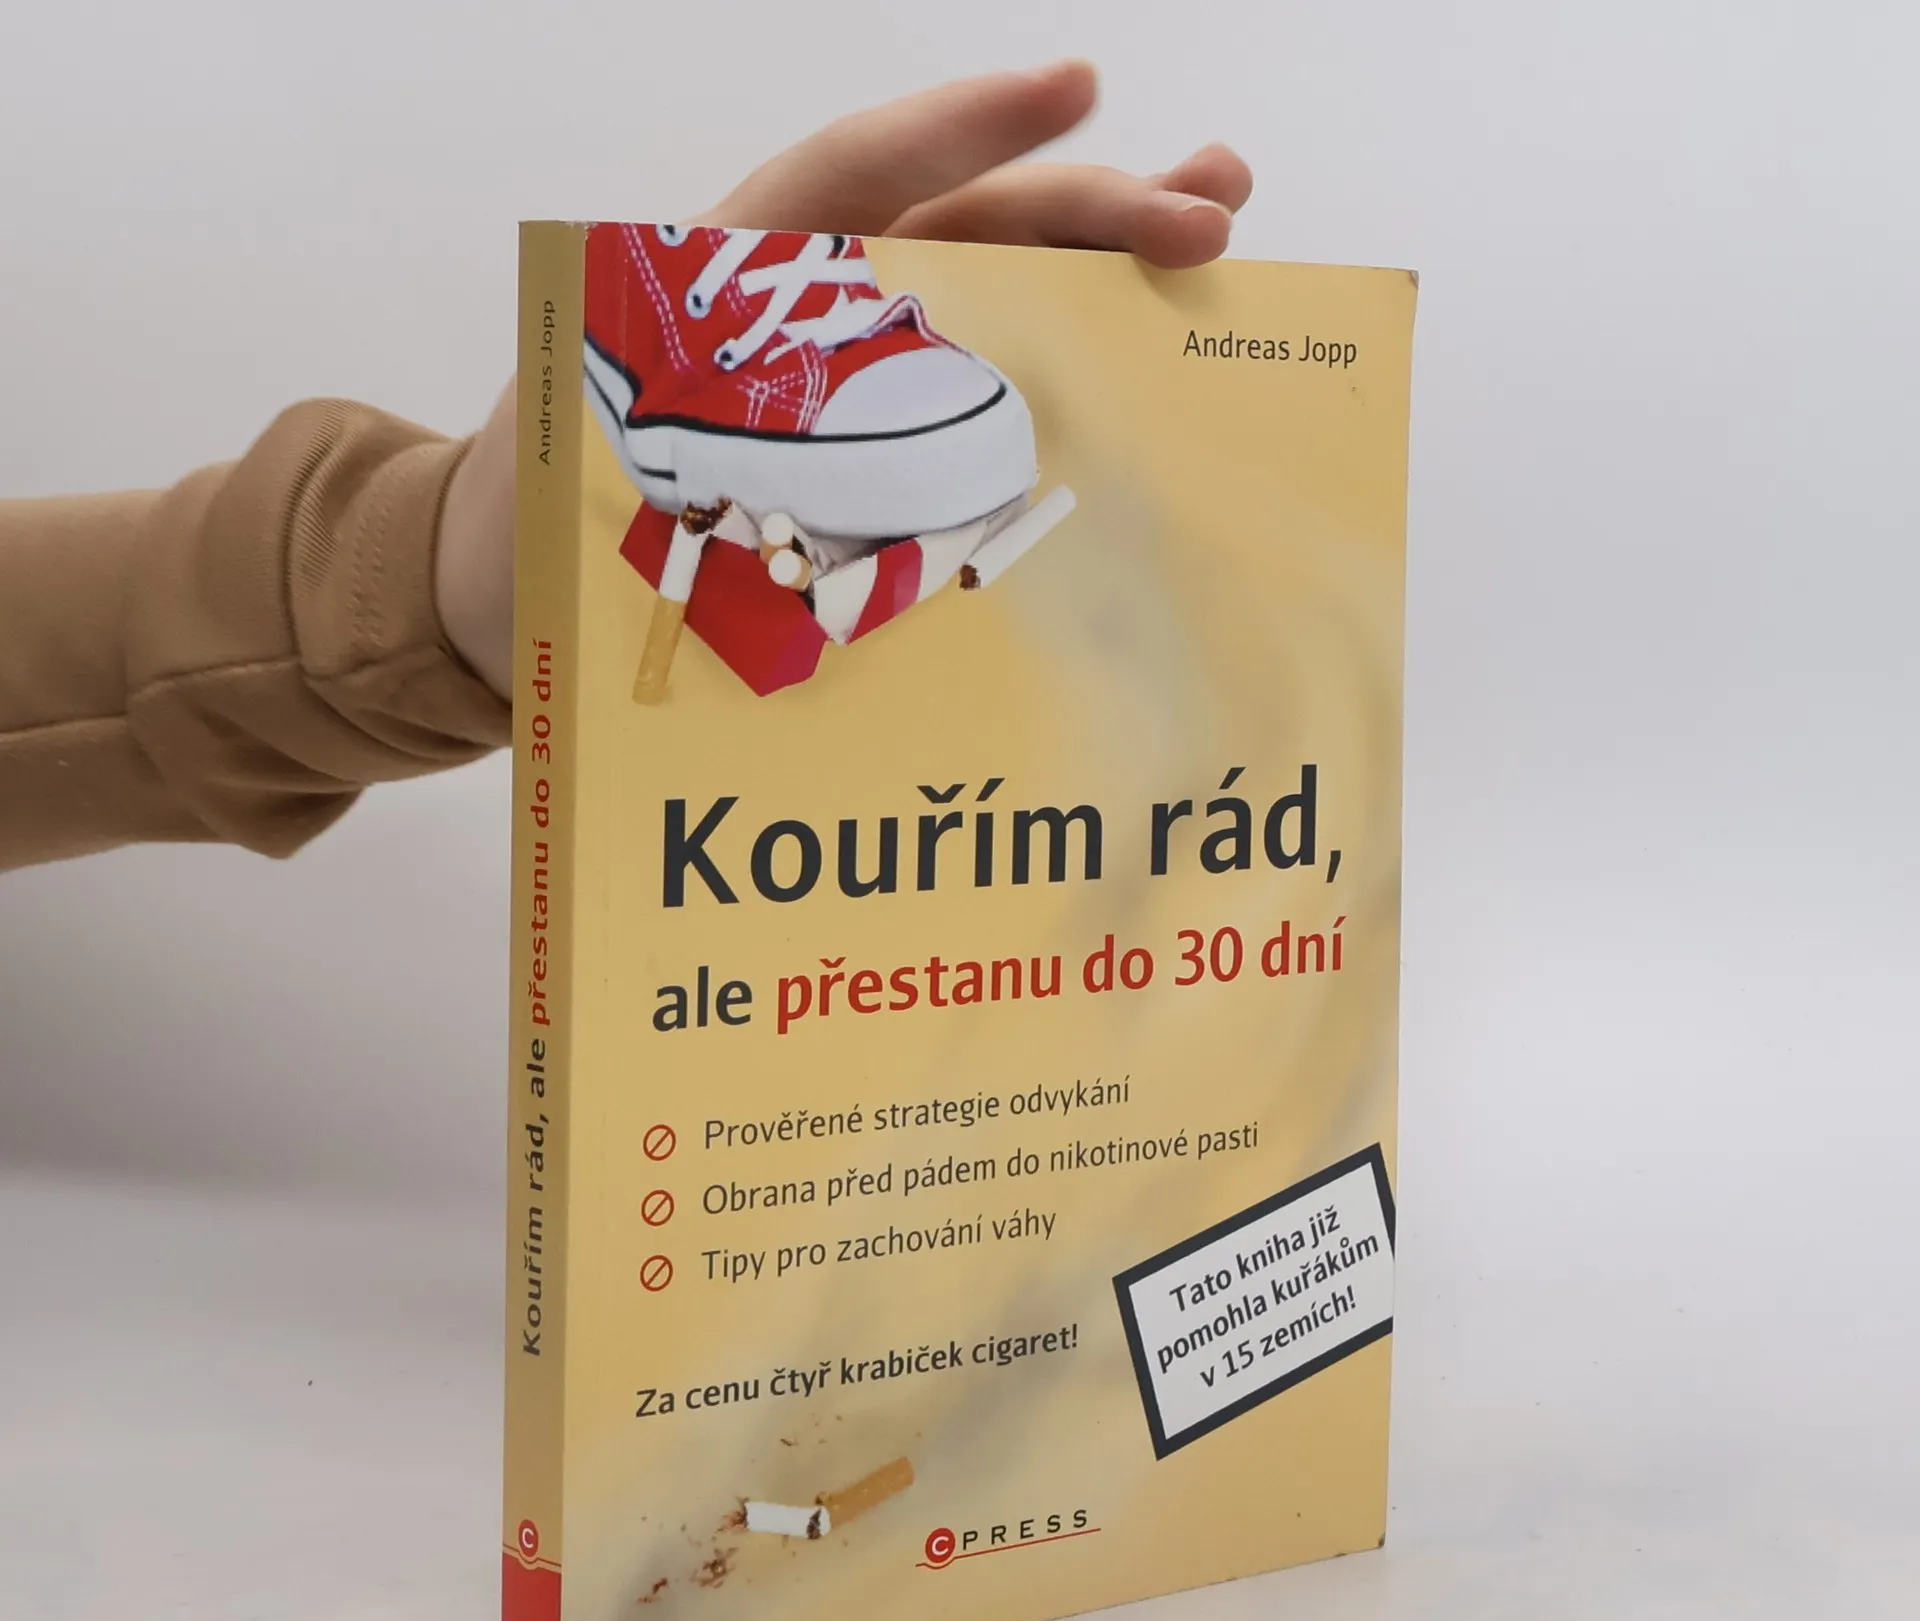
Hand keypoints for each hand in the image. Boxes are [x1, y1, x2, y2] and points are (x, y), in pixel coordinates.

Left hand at [435, 62, 1252, 695]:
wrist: (498, 604)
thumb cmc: (526, 530)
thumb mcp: (574, 472)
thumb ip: (660, 445)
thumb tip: (764, 482)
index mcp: (721, 289)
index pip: (851, 184)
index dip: (959, 134)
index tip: (1076, 92)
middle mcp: (801, 326)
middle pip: (957, 237)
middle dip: (1086, 210)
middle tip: (1214, 204)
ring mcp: (842, 394)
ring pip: (986, 311)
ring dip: (1101, 281)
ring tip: (1215, 246)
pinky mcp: (863, 467)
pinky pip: (971, 416)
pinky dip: (1057, 392)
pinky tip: (1139, 382)